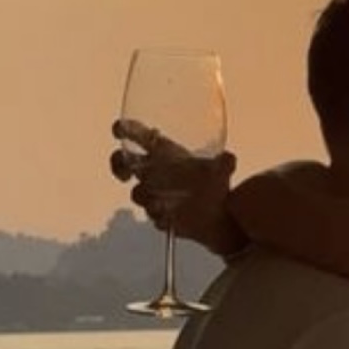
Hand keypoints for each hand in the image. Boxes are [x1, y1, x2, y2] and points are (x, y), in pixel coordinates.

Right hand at [110, 118, 237, 246]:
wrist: (218, 216)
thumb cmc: (213, 184)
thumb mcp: (221, 170)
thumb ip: (224, 164)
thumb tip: (230, 159)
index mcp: (164, 153)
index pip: (139, 136)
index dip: (126, 130)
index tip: (119, 129)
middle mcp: (153, 172)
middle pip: (124, 162)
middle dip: (119, 166)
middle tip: (126, 173)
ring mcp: (152, 193)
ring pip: (138, 192)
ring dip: (146, 196)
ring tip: (162, 202)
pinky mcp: (159, 214)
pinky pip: (153, 215)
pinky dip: (160, 216)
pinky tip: (171, 218)